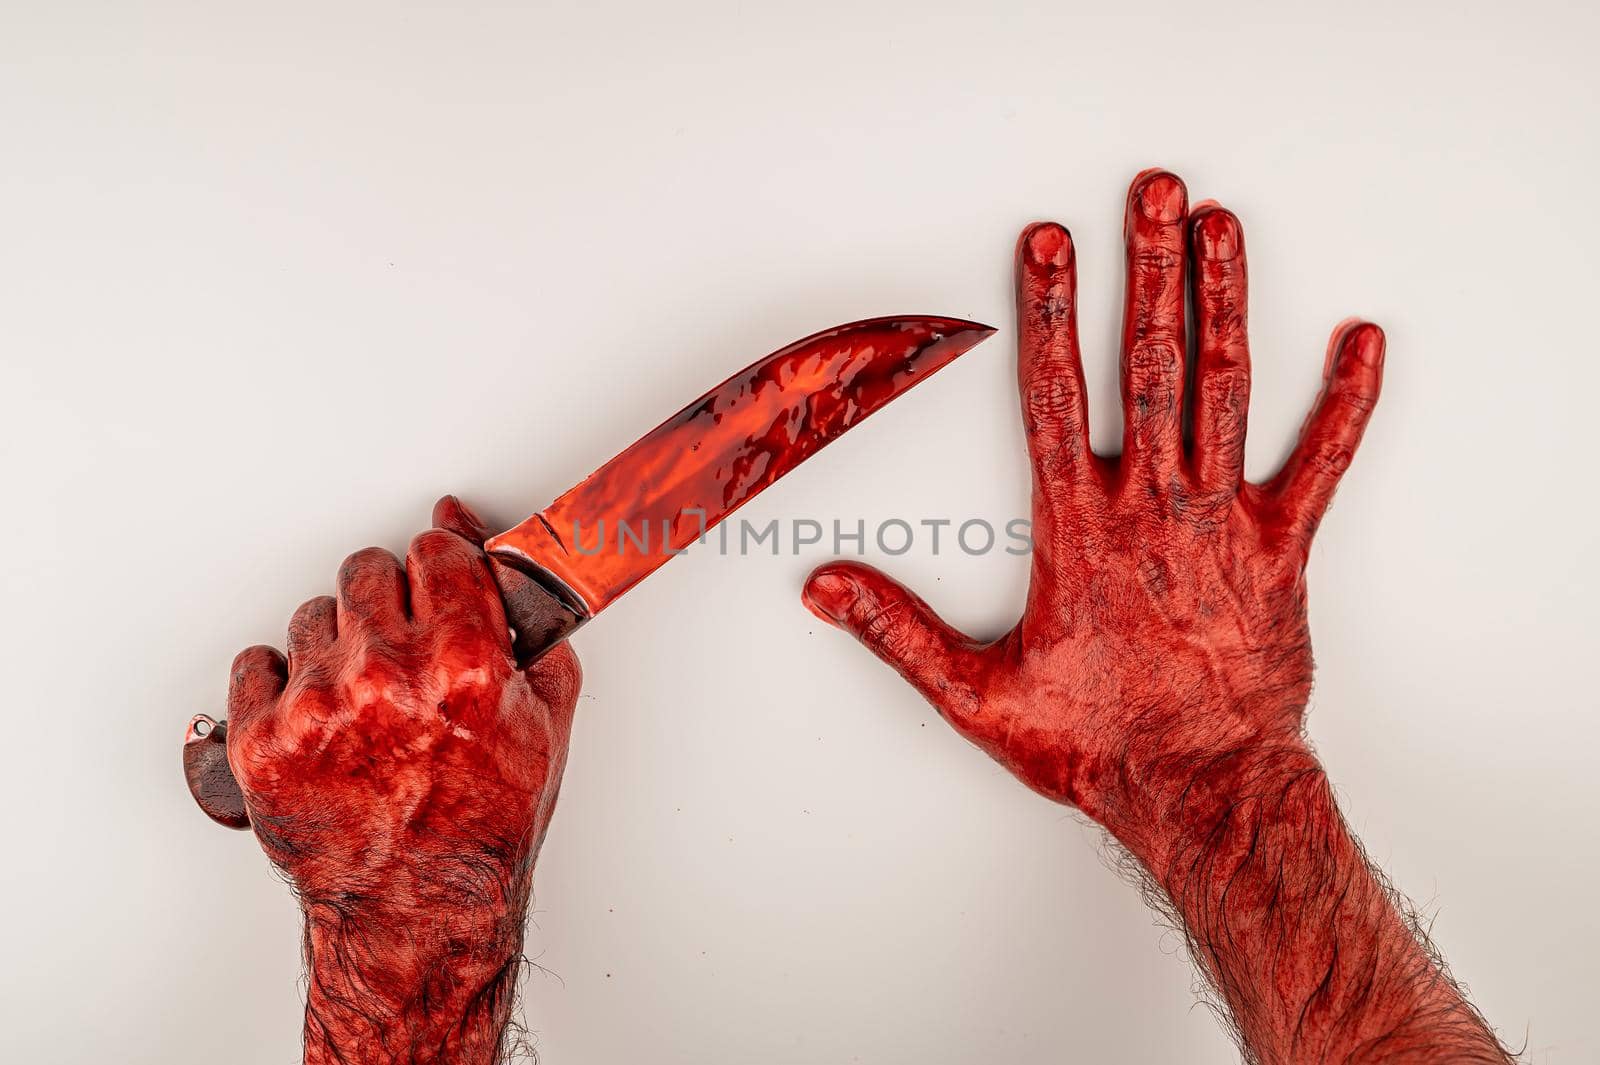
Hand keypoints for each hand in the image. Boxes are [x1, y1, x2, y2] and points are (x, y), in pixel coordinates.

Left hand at [226, 495, 581, 1064]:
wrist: (420, 911)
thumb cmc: (482, 825)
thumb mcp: (544, 715)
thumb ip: (520, 610)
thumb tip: (468, 528)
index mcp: (463, 662)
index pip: (434, 549)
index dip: (441, 574)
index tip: (438, 593)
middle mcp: (386, 677)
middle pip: (367, 570)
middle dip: (389, 604)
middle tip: (403, 653)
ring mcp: (316, 709)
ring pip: (313, 614)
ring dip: (337, 647)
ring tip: (365, 702)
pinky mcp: (261, 741)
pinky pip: (256, 663)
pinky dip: (283, 687)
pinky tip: (321, 720)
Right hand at [802, 169, 1383, 865]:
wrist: (1204, 791)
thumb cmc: (1100, 744)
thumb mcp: (976, 695)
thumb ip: (898, 632)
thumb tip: (827, 589)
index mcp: (1080, 529)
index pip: (1056, 397)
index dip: (1051, 312)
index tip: (1050, 244)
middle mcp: (1153, 507)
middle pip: (1149, 365)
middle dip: (1148, 271)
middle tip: (1154, 194)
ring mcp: (1223, 522)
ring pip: (1224, 390)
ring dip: (1223, 302)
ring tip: (1221, 228)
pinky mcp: (1282, 550)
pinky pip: (1323, 465)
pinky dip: (1347, 403)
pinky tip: (1363, 343)